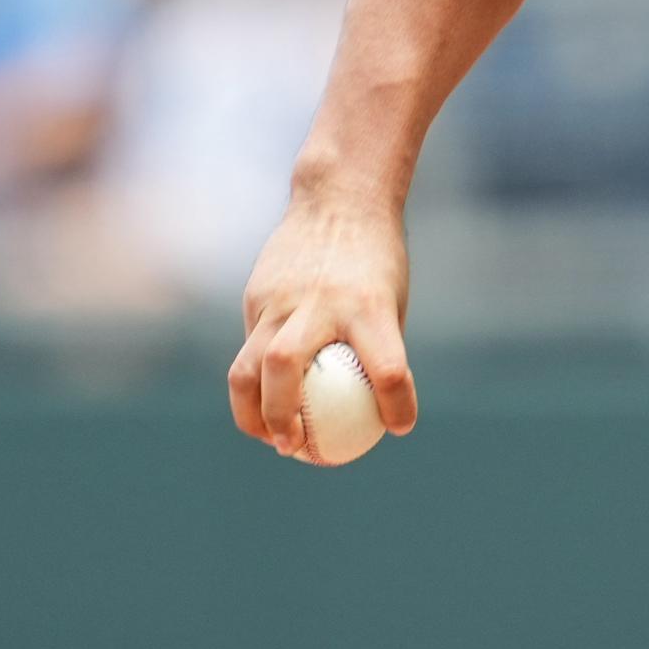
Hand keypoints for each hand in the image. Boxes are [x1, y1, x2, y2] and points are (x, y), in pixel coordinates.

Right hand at [231, 182, 418, 458]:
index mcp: (370, 306)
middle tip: (295, 448)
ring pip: (249, 366)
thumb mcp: (389, 300)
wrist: (337, 200)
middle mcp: (321, 304)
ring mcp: (281, 300)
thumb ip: (378, 349)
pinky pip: (249, 347)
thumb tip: (375, 413)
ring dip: (251, 412)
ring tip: (267, 438)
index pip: (388, 368)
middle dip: (283, 417)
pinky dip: (254, 382)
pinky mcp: (257, 296)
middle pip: (286, 368)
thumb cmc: (374, 260)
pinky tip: (262, 404)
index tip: (400, 427)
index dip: (397, 404)